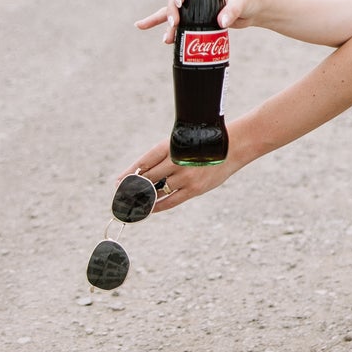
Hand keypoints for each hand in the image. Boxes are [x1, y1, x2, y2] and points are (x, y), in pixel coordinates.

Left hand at [116, 118, 255, 211]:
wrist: (234, 146)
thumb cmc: (205, 143)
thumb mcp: (184, 143)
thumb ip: (166, 156)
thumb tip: (143, 173)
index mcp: (172, 145)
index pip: (144, 162)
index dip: (129, 173)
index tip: (118, 182)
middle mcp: (176, 161)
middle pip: (148, 177)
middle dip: (134, 187)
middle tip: (122, 195)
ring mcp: (185, 176)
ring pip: (157, 190)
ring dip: (144, 197)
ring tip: (133, 203)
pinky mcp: (194, 189)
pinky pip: (170, 201)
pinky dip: (157, 206)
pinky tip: (149, 208)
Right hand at [135, 0, 262, 44]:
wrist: (256, 9)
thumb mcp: (243, 2)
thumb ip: (232, 10)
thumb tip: (221, 22)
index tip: (180, 1)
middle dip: (172, 10)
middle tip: (175, 24)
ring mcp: (195, 0)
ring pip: (173, 9)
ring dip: (165, 22)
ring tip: (166, 38)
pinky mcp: (196, 14)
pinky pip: (177, 20)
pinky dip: (167, 28)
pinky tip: (163, 39)